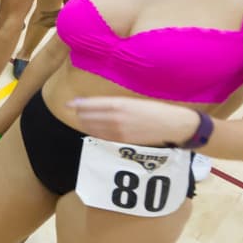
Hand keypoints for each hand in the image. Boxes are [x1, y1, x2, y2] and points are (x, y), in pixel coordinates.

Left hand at [68, 96, 199, 146]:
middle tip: (76, 111)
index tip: (69, 104)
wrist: (172, 124)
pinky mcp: (122, 141)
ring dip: (85, 124)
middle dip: (80, 114)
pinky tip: (93, 129)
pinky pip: (102, 137)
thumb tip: (93, 104)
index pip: (90, 105)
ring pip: (92, 128)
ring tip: (82, 120)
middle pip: (88, 117)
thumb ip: (113, 104)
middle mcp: (116, 118)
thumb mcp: (132, 101)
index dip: (78, 105)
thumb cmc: (153, 110)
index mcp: (119, 104)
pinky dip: (94, 132)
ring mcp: (118, 131)